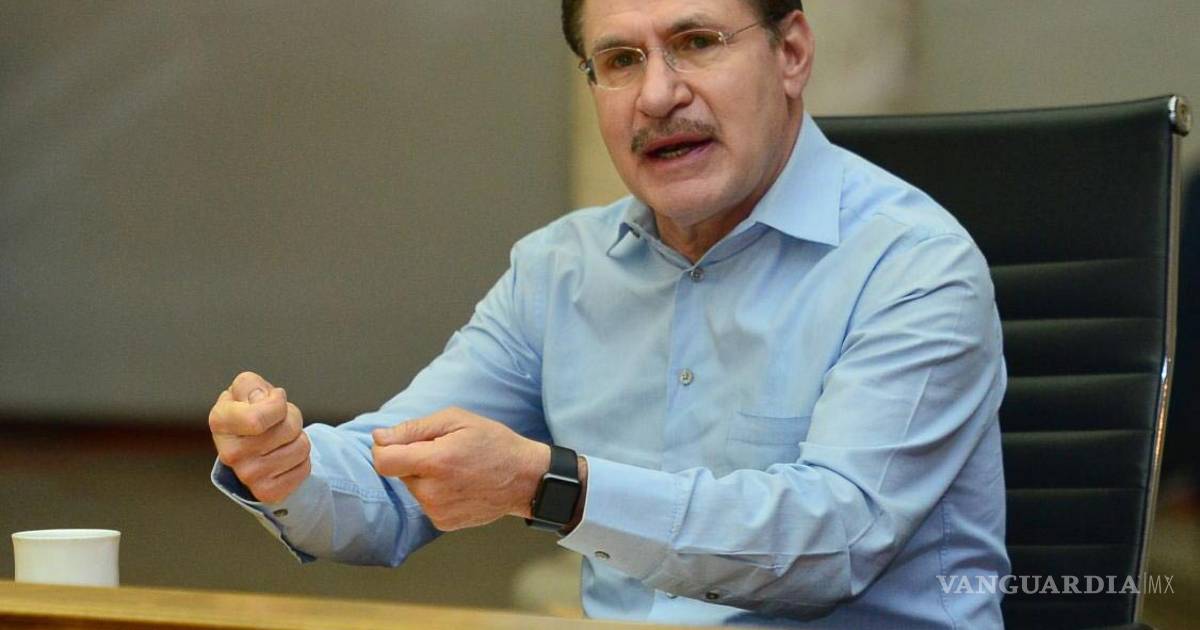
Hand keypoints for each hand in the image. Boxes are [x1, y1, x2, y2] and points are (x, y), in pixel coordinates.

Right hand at [208, 371, 310, 502]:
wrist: (256, 447)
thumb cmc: (253, 412)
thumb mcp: (247, 389)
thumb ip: (251, 385)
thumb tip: (261, 399)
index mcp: (220, 421)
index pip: (257, 419)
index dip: (277, 404)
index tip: (274, 399)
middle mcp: (229, 453)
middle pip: (287, 429)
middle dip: (292, 419)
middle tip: (278, 423)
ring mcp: (247, 476)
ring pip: (301, 448)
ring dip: (298, 438)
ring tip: (281, 439)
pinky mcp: (266, 492)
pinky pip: (304, 469)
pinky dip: (302, 460)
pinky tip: (284, 457)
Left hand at [371, 407, 549, 530]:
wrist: (524, 479)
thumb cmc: (494, 444)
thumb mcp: (456, 420)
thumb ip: (413, 429)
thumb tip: (380, 437)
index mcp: (436, 462)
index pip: (383, 461)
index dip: (384, 448)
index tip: (397, 442)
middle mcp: (433, 491)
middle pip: (398, 472)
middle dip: (413, 459)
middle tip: (444, 451)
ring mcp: (437, 511)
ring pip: (412, 487)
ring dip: (425, 476)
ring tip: (455, 468)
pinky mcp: (443, 523)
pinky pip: (425, 502)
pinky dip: (435, 491)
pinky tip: (458, 484)